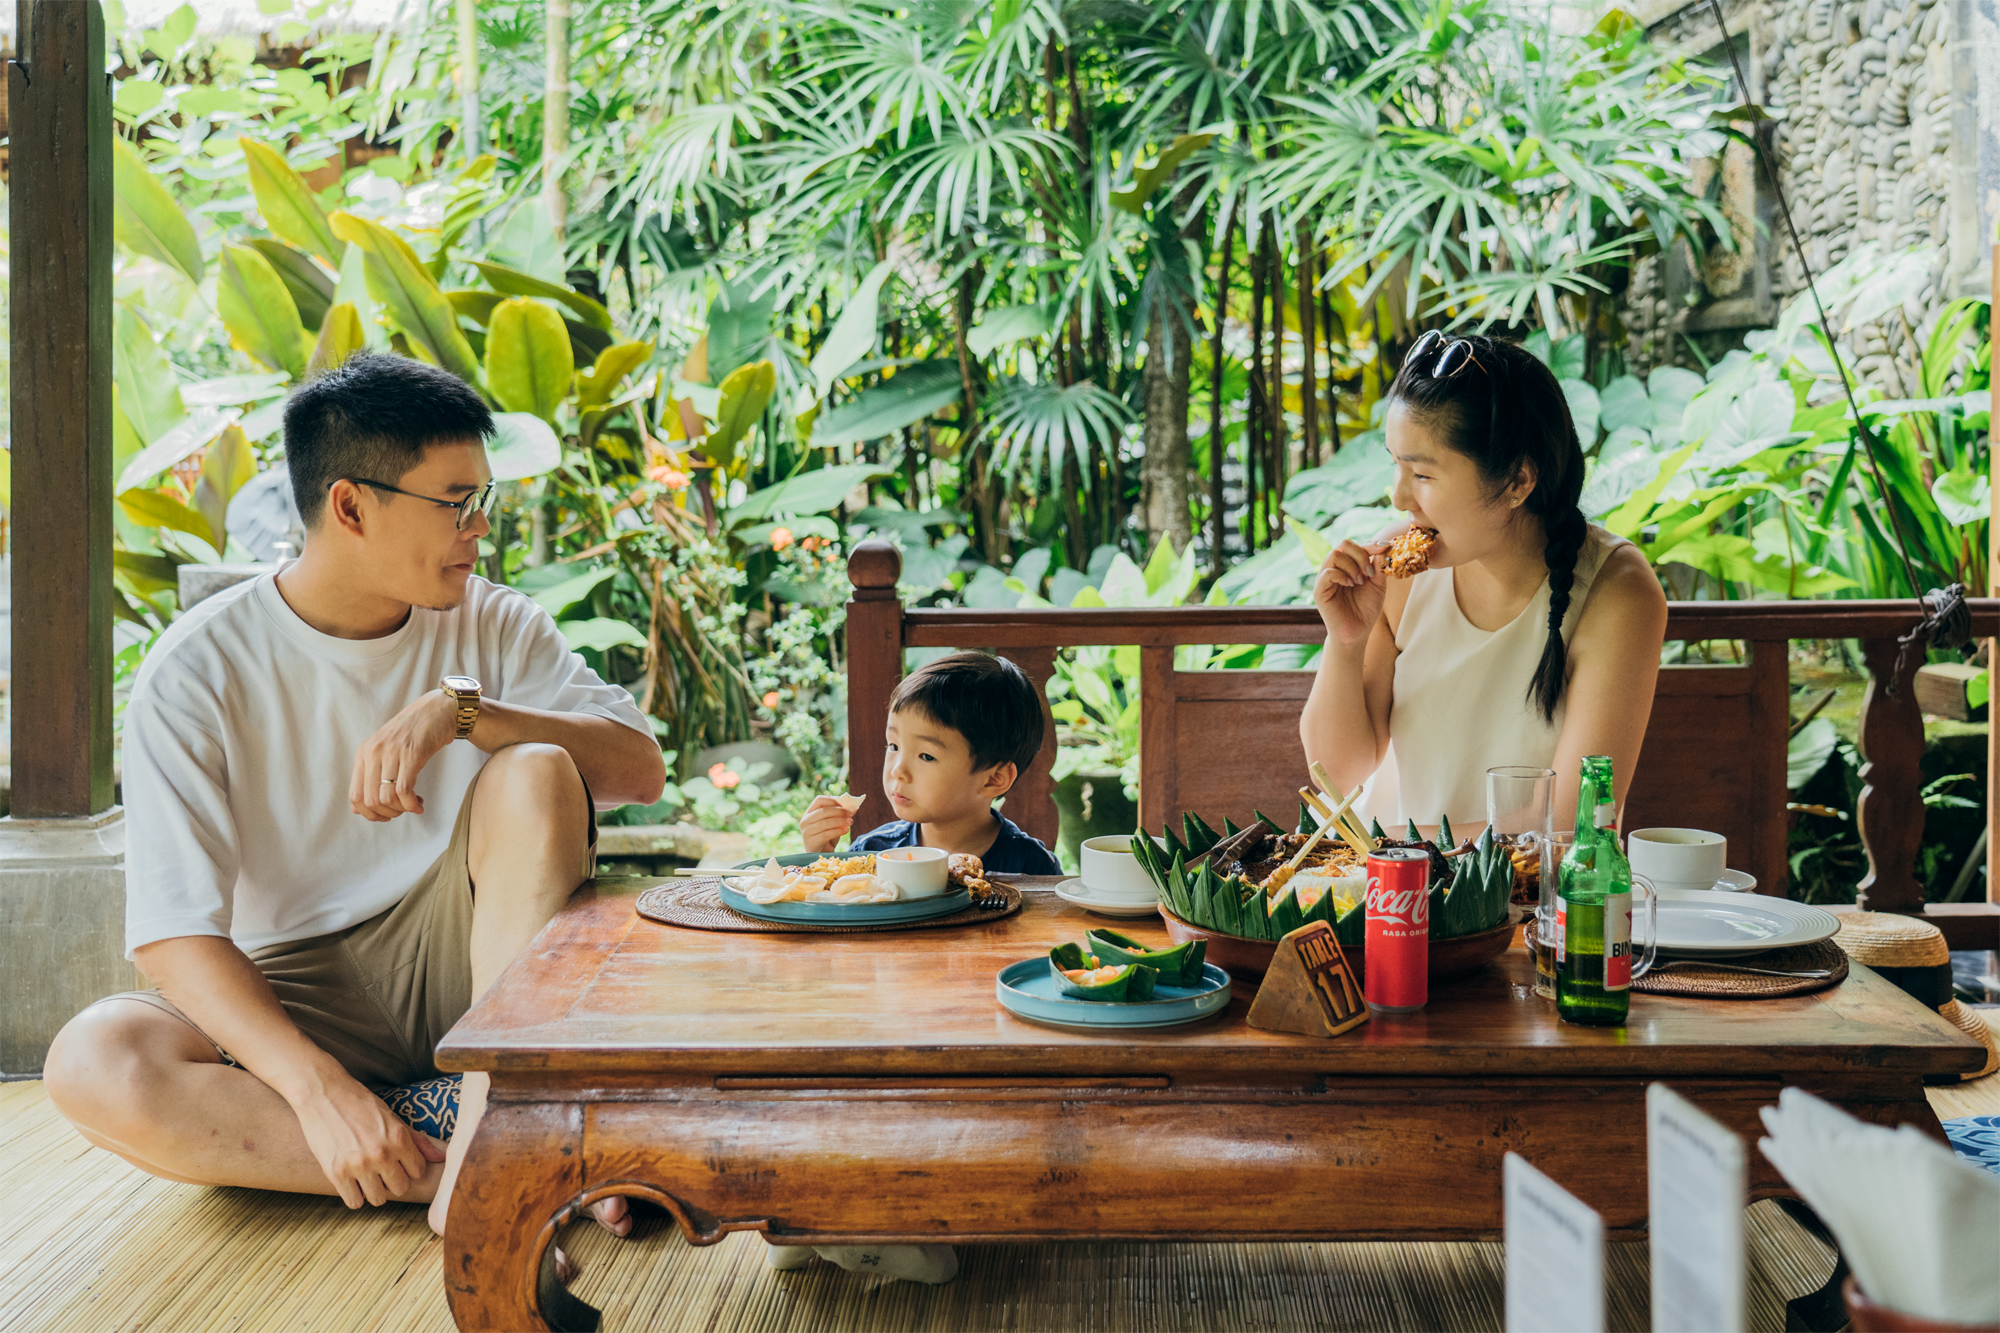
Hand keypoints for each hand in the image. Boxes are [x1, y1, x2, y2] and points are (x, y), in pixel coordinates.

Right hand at [291, 1071, 445, 1207]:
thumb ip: (416, 1140)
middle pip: (400, 1188)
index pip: (418, 1172)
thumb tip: (440, 1157)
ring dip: (375, 1190)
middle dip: (394, 1181)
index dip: (410, 1168)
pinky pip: (354, 1202)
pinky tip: (353, 1182)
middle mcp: (381, 1154)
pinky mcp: (336, 1173)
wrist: (322, 1094)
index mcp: (398, 1138)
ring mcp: (358, 1165)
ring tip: (368, 1177)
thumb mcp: (392, 1116)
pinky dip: (355, 1195)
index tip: (400, 1163)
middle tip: (383, 1171)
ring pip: (378, 1199)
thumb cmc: (359, 1102)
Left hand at [351, 691, 456, 821]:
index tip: (387, 815)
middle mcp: (373, 752)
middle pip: (370, 800)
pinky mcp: (412, 754)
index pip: (354, 796)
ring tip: (413, 806)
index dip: (369, 814)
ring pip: (386, 798)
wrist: (438, 710)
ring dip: (401, 810)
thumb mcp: (386, 751)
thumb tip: (356, 809)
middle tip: (403, 811)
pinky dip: (411, 804)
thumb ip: (371, 775)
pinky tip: (420, 804)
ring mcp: (392, 752)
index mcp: (363, 753)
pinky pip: (404, 790)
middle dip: (388, 814)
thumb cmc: (415, 733)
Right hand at [799, 795, 856, 852]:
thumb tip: (854, 808)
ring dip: (840, 821)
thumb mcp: (834, 824)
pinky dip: (838, 831)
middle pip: (823, 811)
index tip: (844, 805)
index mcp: (809, 813)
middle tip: (850, 814)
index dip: (832, 800)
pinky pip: (826, 834)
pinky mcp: (811, 842)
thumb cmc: (827, 837)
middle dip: (839, 811)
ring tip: (850, 822)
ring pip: (825, 823)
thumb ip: (841, 815)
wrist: (821, 854)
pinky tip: (846, 830)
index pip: (819, 800)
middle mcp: (805, 821)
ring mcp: (806, 832)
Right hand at [1312, 540, 1390, 648]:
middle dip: (1360, 554)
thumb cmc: (1366, 610)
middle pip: (1343, 544)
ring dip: (1352, 566)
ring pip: (1335, 555)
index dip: (1371, 544)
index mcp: (1349, 565)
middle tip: (1369, 572)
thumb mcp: (1378, 586)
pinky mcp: (1319, 590)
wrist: (1357, 633)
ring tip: (1359, 581)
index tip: (1386, 547)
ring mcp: (1326, 578)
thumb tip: (1382, 549)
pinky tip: (1350, 585)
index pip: (1356, 546)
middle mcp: (1336, 568)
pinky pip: (1327, 572)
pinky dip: (1341, 575)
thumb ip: (1378, 567)